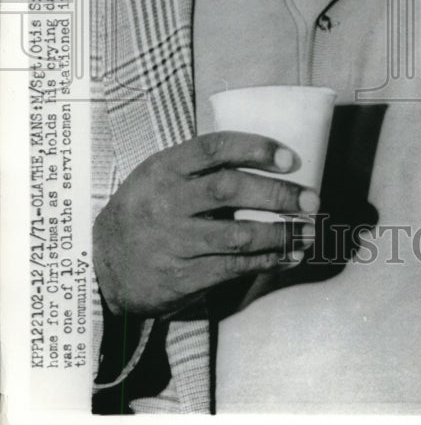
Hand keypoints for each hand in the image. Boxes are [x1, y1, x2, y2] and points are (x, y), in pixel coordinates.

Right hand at [93, 131, 319, 316]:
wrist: (103, 265)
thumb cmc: (146, 209)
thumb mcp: (159, 176)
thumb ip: (200, 167)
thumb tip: (269, 158)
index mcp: (164, 168)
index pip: (214, 148)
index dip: (256, 149)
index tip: (291, 158)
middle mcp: (167, 201)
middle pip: (230, 190)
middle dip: (278, 194)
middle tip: (312, 199)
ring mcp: (173, 241)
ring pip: (237, 235)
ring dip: (281, 233)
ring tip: (309, 231)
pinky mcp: (181, 276)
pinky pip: (233, 267)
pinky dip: (267, 262)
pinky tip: (289, 256)